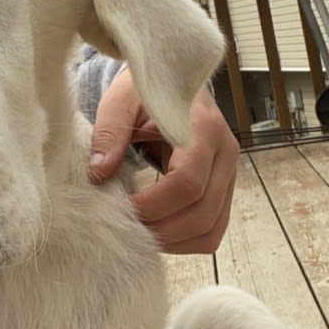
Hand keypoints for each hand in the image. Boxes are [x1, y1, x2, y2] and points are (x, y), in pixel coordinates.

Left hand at [88, 70, 238, 253]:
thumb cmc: (147, 93)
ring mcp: (229, 176)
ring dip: (173, 241)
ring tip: (140, 232)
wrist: (171, 87)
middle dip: (161, 230)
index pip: (187, 182)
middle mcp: (226, 154)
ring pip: (211, 230)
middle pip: (202, 213)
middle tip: (126, 228)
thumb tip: (99, 173)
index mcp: (204, 128)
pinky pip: (212, 231)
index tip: (122, 207)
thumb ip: (109, 132)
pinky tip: (158, 229)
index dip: (153, 204)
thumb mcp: (121, 101)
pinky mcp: (225, 192)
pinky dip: (184, 241)